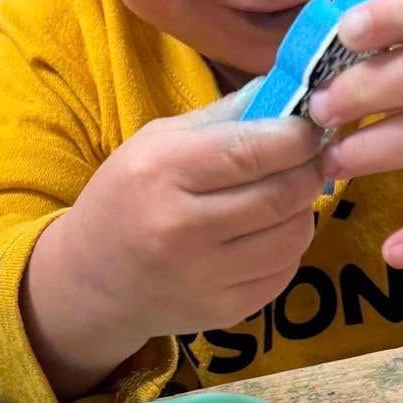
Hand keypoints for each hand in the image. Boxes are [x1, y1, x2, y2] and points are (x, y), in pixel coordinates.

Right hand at [25, 110, 324, 395]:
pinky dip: (288, 247)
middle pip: (282, 194)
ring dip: (302, 210)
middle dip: (309, 170)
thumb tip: (288, 93)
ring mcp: (205, 276)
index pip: (252, 150)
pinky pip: (284, 271)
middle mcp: (183, 227)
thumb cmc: (128, 197)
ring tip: (285, 197)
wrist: (92, 280)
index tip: (309, 129)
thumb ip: (223, 116)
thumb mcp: (157, 142)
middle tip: (309, 160)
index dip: (297, 137)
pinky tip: (267, 234)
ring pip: (294, 236)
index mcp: (164, 171)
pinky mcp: (225, 310)